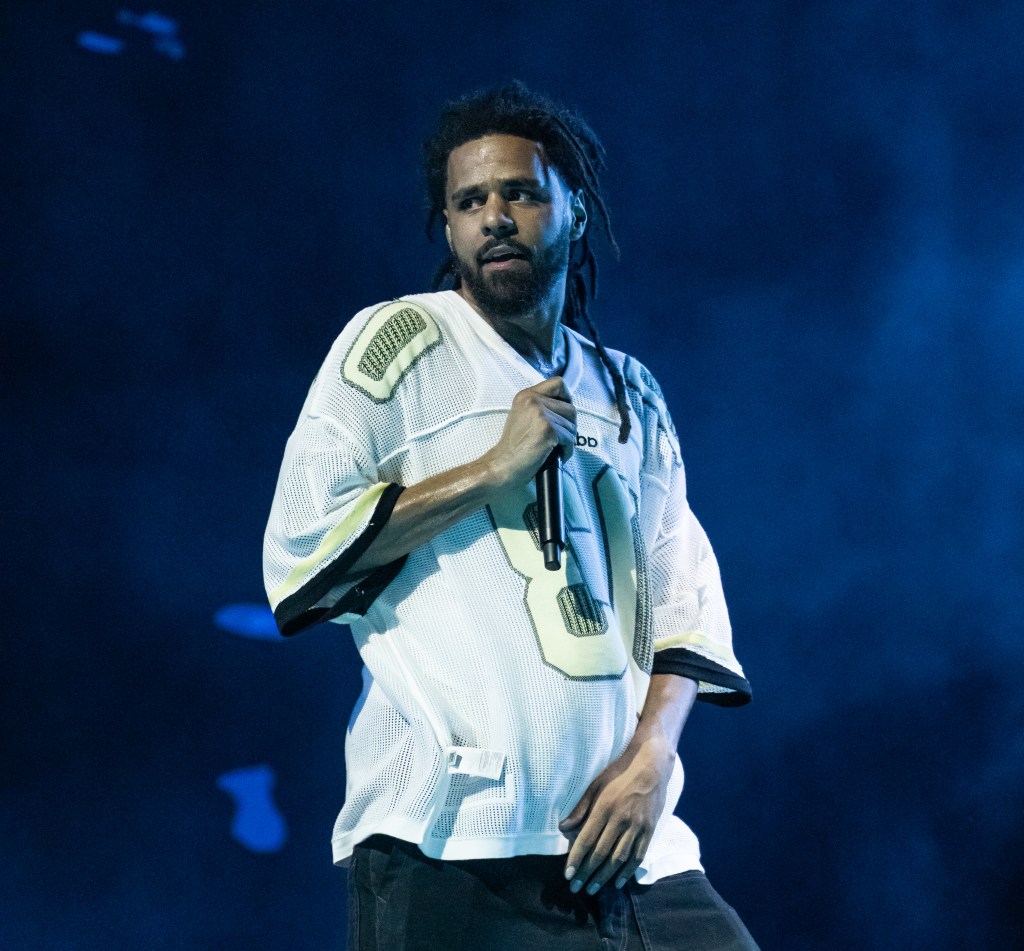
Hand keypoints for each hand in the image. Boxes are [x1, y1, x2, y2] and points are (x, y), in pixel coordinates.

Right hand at [483, 377, 575, 487]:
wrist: (502, 465)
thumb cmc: (513, 447)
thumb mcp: (522, 416)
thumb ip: (540, 407)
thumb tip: (566, 407)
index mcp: (526, 395)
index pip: (558, 383)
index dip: (567, 398)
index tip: (563, 414)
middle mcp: (533, 400)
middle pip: (570, 408)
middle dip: (569, 426)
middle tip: (559, 439)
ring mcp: (541, 414)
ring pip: (572, 425)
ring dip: (568, 440)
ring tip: (554, 449)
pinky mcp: (548, 430)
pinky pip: (570, 439)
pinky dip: (567, 450)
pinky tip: (555, 455)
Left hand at [558, 736, 674, 895]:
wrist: (651, 767)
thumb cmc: (619, 773)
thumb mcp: (595, 784)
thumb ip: (580, 808)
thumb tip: (562, 828)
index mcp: (605, 807)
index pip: (587, 839)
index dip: (576, 859)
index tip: (568, 875)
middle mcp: (621, 819)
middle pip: (602, 853)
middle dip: (587, 873)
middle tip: (577, 889)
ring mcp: (637, 826)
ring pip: (620, 858)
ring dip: (605, 877)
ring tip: (593, 889)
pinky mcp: (649, 830)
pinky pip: (638, 856)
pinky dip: (628, 871)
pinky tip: (619, 882)